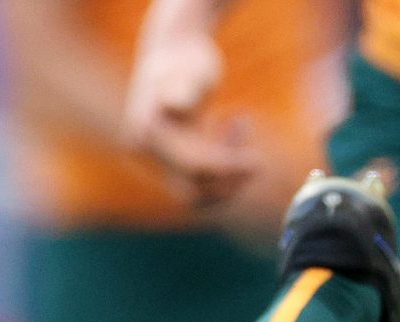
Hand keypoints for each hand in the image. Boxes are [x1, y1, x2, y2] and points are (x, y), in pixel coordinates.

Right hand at [123, 18, 267, 209]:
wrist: (172, 50)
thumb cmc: (188, 58)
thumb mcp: (192, 70)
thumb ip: (184, 89)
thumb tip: (175, 105)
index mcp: (146, 134)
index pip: (192, 166)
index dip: (227, 167)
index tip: (258, 160)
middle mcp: (141, 152)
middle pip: (190, 189)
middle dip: (227, 180)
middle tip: (257, 160)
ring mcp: (150, 159)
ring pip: (193, 192)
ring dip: (225, 178)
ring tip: (241, 133)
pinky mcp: (164, 161)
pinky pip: (195, 182)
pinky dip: (218, 169)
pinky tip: (230, 130)